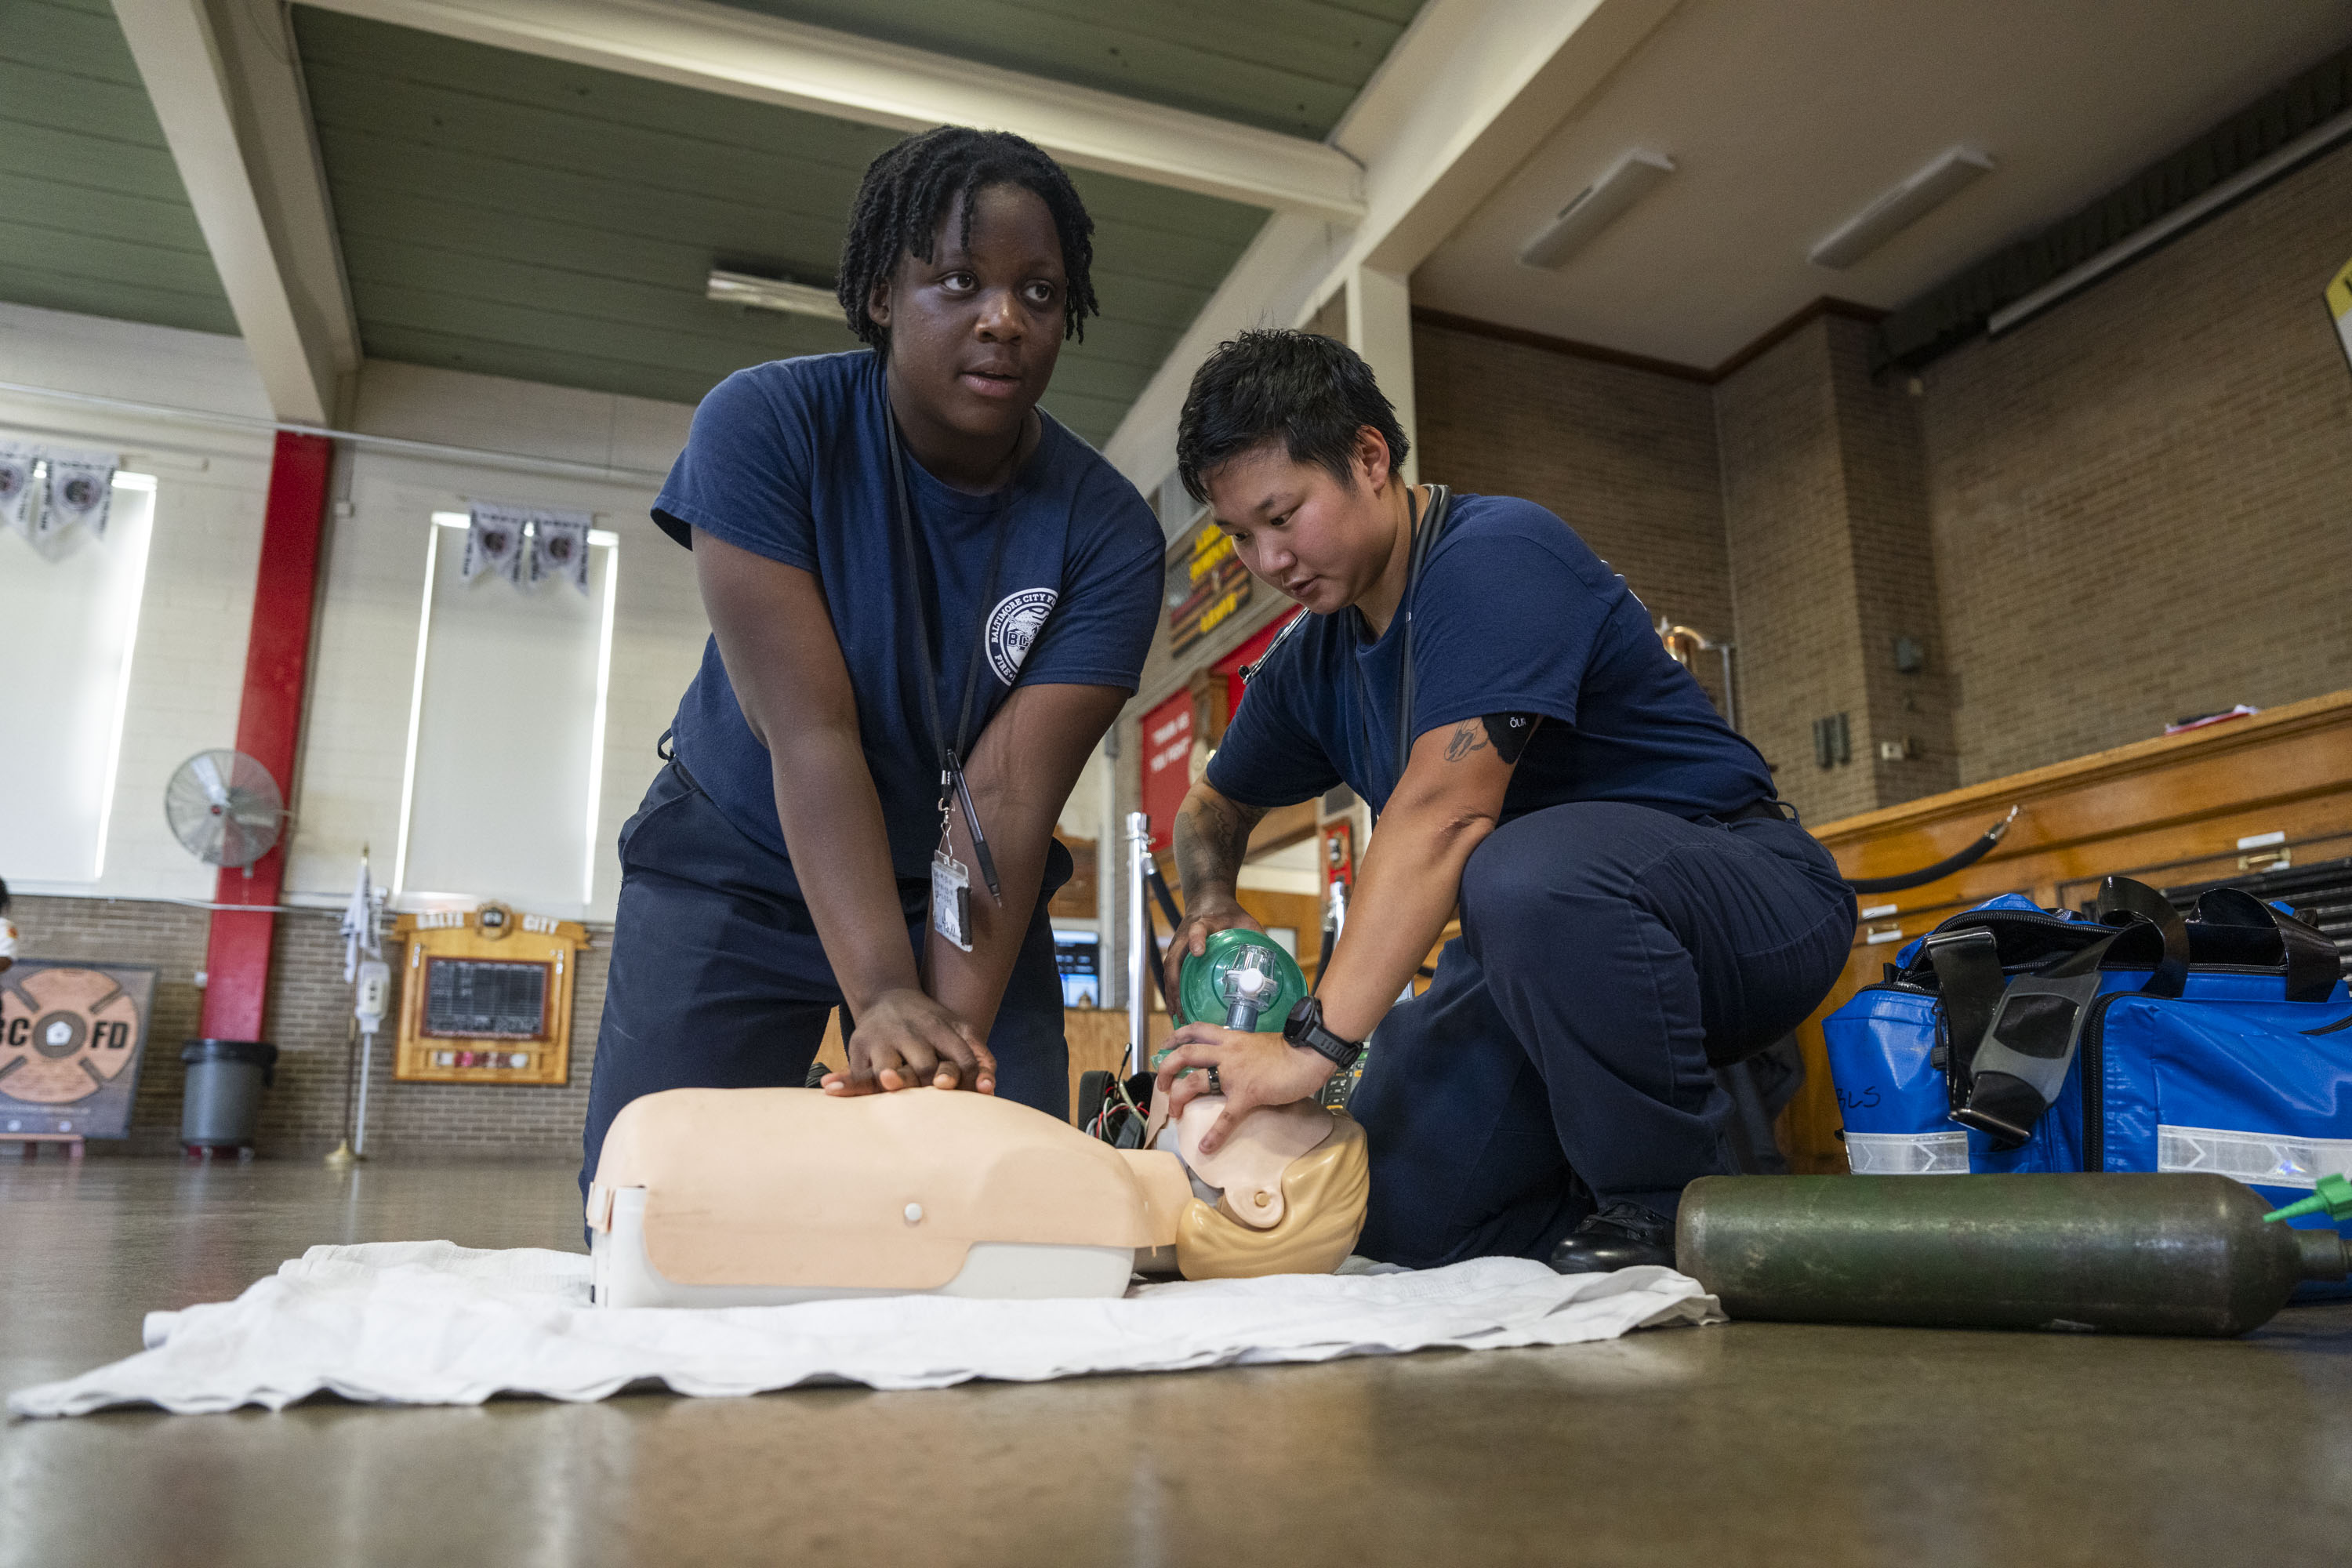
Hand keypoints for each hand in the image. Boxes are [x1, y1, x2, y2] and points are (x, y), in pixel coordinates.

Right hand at [825, 988, 996, 1095]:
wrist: (888, 996)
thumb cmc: (930, 1024)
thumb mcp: (958, 1029)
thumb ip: (979, 1057)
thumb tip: (989, 1089)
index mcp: (941, 1028)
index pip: (960, 1058)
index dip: (965, 1079)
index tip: (968, 1097)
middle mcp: (911, 1032)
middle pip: (926, 1065)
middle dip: (930, 1081)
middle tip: (937, 1103)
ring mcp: (883, 1040)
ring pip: (888, 1069)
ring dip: (890, 1078)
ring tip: (890, 1082)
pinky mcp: (860, 1048)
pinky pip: (856, 1071)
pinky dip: (846, 1081)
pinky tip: (831, 1086)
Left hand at [1151, 1022, 1332, 1154]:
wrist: (1309, 1054)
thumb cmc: (1290, 1050)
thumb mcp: (1258, 1043)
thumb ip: (1242, 1051)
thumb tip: (1234, 1062)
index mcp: (1230, 1038)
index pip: (1195, 1030)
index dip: (1175, 1038)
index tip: (1165, 1047)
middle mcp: (1226, 1052)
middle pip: (1185, 1054)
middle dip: (1166, 1069)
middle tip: (1162, 1085)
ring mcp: (1234, 1073)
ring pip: (1193, 1081)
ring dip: (1178, 1097)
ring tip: (1174, 1112)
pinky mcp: (1247, 1094)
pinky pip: (1226, 1117)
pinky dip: (1214, 1134)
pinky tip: (1206, 1147)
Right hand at [1163, 896, 1263, 1015]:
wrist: (1208, 900)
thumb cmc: (1227, 912)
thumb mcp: (1245, 920)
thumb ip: (1257, 937)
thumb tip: (1274, 963)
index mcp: (1204, 923)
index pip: (1198, 929)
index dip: (1197, 940)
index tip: (1199, 952)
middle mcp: (1186, 935)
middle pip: (1174, 960)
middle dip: (1176, 985)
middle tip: (1182, 1007)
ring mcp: (1179, 945)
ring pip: (1169, 971)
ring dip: (1171, 994)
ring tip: (1178, 1015)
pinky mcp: (1177, 953)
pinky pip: (1171, 974)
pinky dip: (1172, 992)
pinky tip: (1177, 1009)